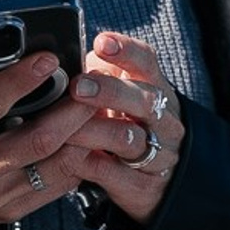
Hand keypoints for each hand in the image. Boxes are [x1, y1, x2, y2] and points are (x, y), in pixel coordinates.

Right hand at [0, 46, 137, 229]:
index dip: (21, 81)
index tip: (48, 58)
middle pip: (38, 138)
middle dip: (72, 109)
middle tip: (93, 83)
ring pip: (55, 165)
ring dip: (83, 136)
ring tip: (100, 108)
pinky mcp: (13, 209)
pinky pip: (56, 187)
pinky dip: (78, 163)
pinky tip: (90, 140)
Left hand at [64, 31, 186, 227]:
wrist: (164, 181)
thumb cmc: (132, 126)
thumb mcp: (125, 98)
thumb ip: (100, 76)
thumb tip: (64, 56)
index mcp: (156, 91)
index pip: (148, 63)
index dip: (127, 51)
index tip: (102, 42)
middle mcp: (162, 121)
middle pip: (145, 100)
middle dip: (110, 91)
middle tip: (78, 86)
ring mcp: (156, 154)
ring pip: (128, 139)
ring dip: (93, 131)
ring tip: (64, 128)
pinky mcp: (142, 186)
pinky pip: (113, 174)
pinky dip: (87, 164)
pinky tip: (66, 156)